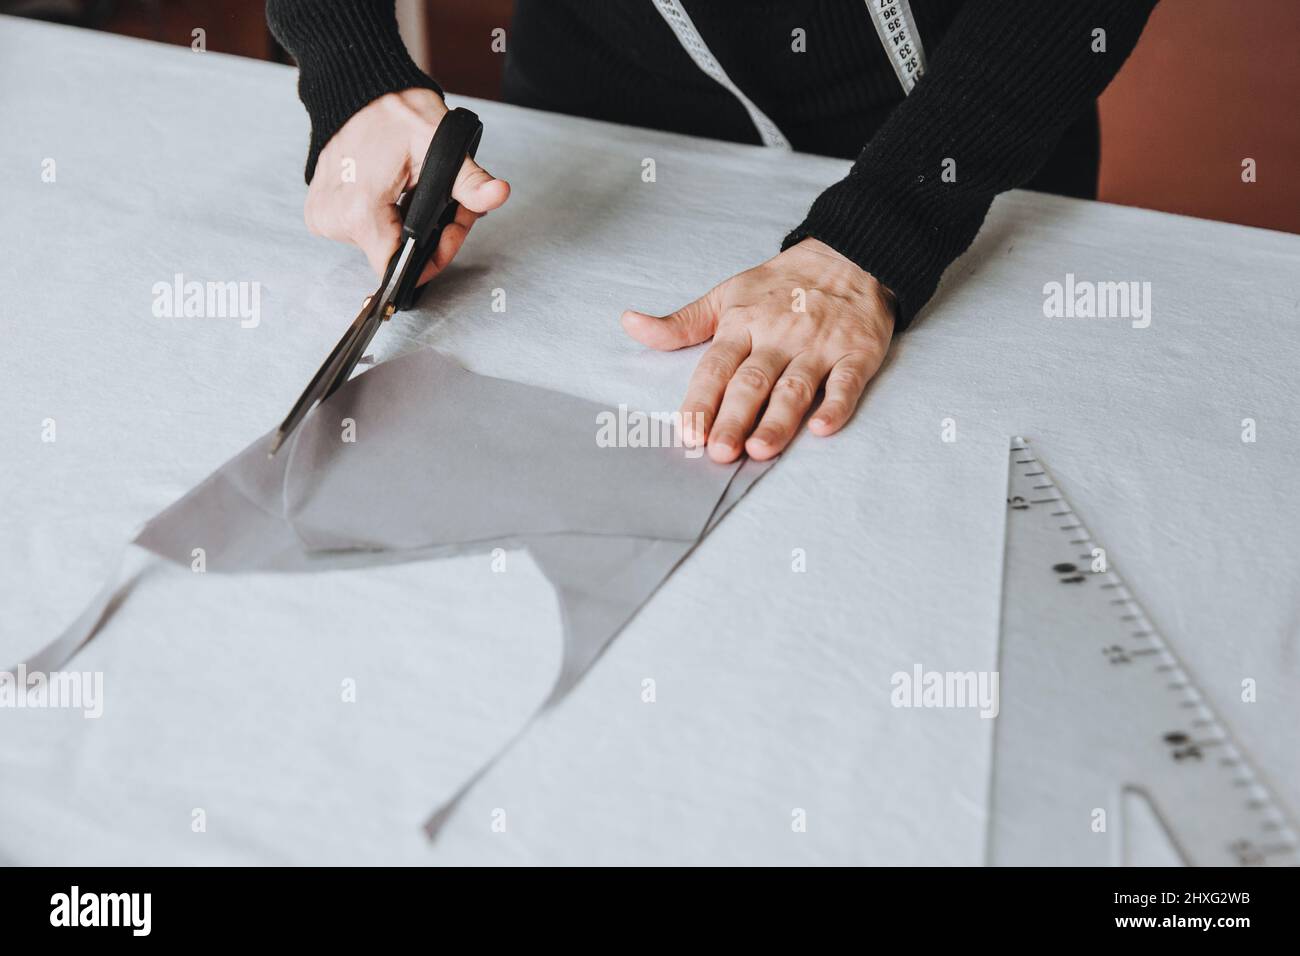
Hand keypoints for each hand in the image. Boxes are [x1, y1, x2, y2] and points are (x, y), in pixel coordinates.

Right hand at [305, 88, 509, 284]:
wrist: (357, 88)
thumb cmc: (393, 111)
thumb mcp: (439, 145)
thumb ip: (469, 181)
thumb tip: (497, 194)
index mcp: (360, 211)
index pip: (399, 267)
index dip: (433, 257)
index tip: (451, 233)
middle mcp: (335, 219)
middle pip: (395, 255)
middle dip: (432, 235)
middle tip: (451, 205)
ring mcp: (324, 217)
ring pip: (382, 244)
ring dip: (411, 226)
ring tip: (424, 192)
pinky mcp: (321, 212)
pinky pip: (363, 231)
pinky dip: (388, 218)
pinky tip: (399, 194)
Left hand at [622, 238, 894, 462]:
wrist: (849, 255)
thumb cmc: (782, 284)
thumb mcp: (726, 294)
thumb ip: (681, 322)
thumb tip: (630, 324)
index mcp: (743, 324)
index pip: (716, 367)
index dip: (701, 401)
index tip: (689, 433)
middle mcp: (779, 337)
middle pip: (752, 383)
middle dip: (734, 418)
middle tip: (720, 452)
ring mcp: (819, 346)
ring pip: (795, 388)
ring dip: (777, 420)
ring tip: (760, 450)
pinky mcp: (856, 353)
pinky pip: (847, 383)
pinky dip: (837, 405)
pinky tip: (822, 428)